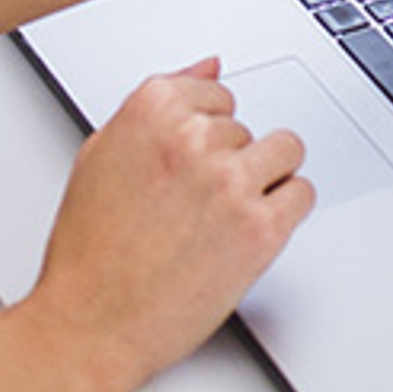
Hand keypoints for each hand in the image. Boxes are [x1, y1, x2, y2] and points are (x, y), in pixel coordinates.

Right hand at [18, 59, 309, 391]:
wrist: (90, 324)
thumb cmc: (89, 252)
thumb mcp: (102, 155)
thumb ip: (159, 105)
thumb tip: (209, 66)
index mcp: (152, 110)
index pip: (217, 91)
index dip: (204, 133)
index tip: (190, 163)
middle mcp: (193, 138)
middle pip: (247, 127)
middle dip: (227, 162)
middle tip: (192, 207)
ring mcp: (230, 182)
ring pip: (285, 151)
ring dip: (264, 179)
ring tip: (224, 216)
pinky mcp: (260, 228)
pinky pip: (302, 194)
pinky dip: (284, 212)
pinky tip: (247, 232)